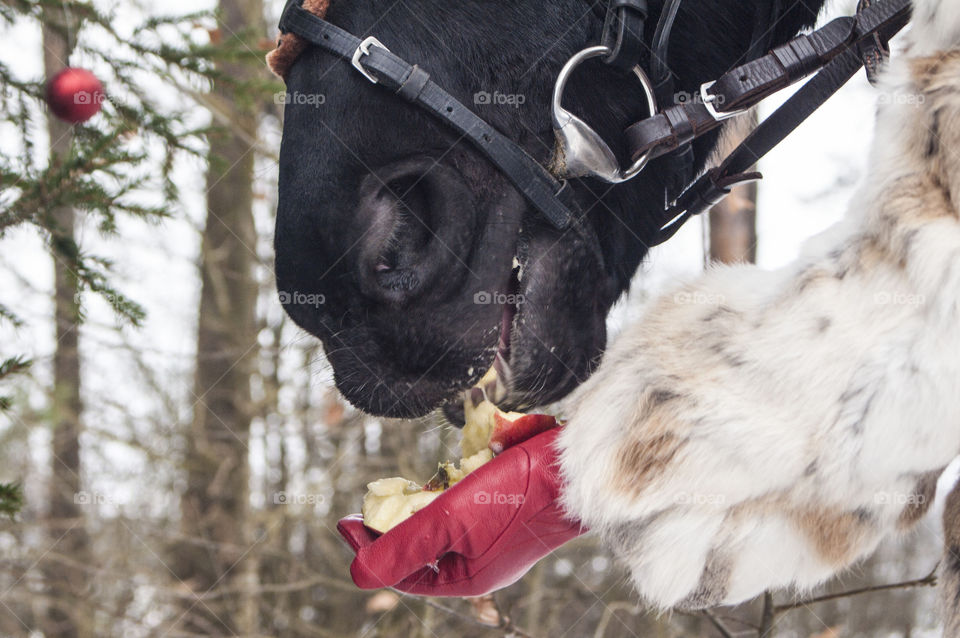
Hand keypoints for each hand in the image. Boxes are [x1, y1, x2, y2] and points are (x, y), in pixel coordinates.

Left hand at [337, 427, 585, 596]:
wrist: (574, 468)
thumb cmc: (515, 496)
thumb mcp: (452, 520)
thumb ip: (405, 546)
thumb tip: (357, 576)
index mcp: (470, 578)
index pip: (405, 572)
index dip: (370, 549)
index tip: (342, 521)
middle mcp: (482, 562)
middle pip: (424, 550)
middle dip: (394, 527)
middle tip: (367, 505)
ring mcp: (496, 536)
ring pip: (445, 526)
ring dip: (421, 508)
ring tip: (399, 491)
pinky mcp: (507, 508)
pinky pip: (469, 506)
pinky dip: (451, 492)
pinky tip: (443, 477)